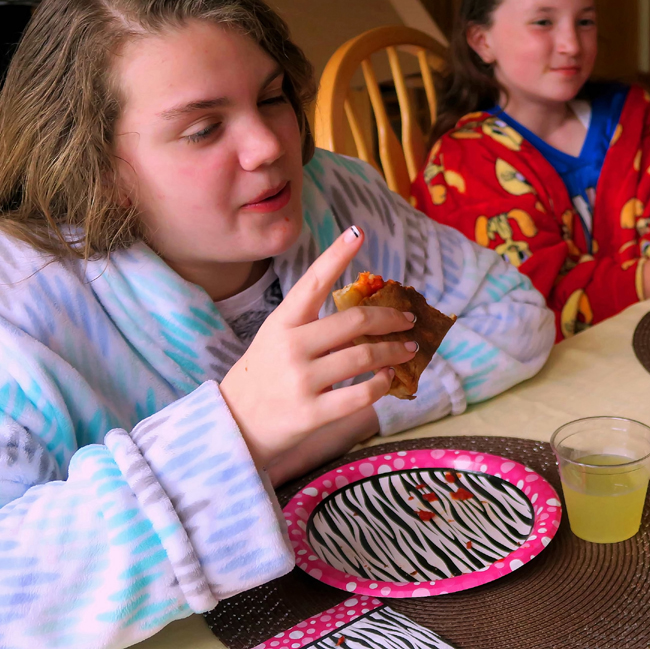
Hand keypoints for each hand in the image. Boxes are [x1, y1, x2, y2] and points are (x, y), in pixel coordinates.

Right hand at [220, 225, 416, 470]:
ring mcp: (301, 380)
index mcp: (281, 323)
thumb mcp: (276, 340)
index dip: (336, 255)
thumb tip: (367, 315)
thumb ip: (313, 325)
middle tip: (409, 319)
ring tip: (408, 350)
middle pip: (354, 321)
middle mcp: (290, 347)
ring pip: (364, 356)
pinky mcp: (312, 413)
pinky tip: (387, 378)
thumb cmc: (263, 376)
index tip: (358, 232)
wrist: (232, 426)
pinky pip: (361, 394)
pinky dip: (382, 383)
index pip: (312, 282)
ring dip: (394, 351)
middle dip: (390, 317)